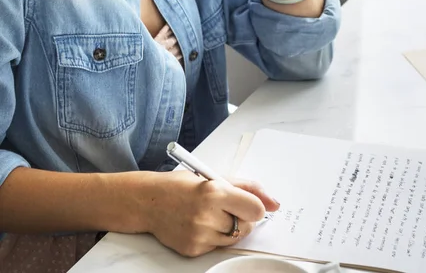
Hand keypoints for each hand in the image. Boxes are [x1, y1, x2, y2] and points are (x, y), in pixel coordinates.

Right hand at [140, 171, 278, 256]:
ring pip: (235, 238)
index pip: (255, 209)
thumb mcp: (215, 177)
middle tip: (227, 206)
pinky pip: (217, 246)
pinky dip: (215, 236)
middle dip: (243, 216)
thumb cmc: (183, 185)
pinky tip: (201, 224)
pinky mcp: (193, 249)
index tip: (251, 203)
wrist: (149, 201)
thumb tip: (275, 203)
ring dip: (231, 227)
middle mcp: (207, 215)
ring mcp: (199, 235)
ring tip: (213, 214)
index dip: (256, 206)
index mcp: (215, 192)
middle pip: (247, 225)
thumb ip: (248, 188)